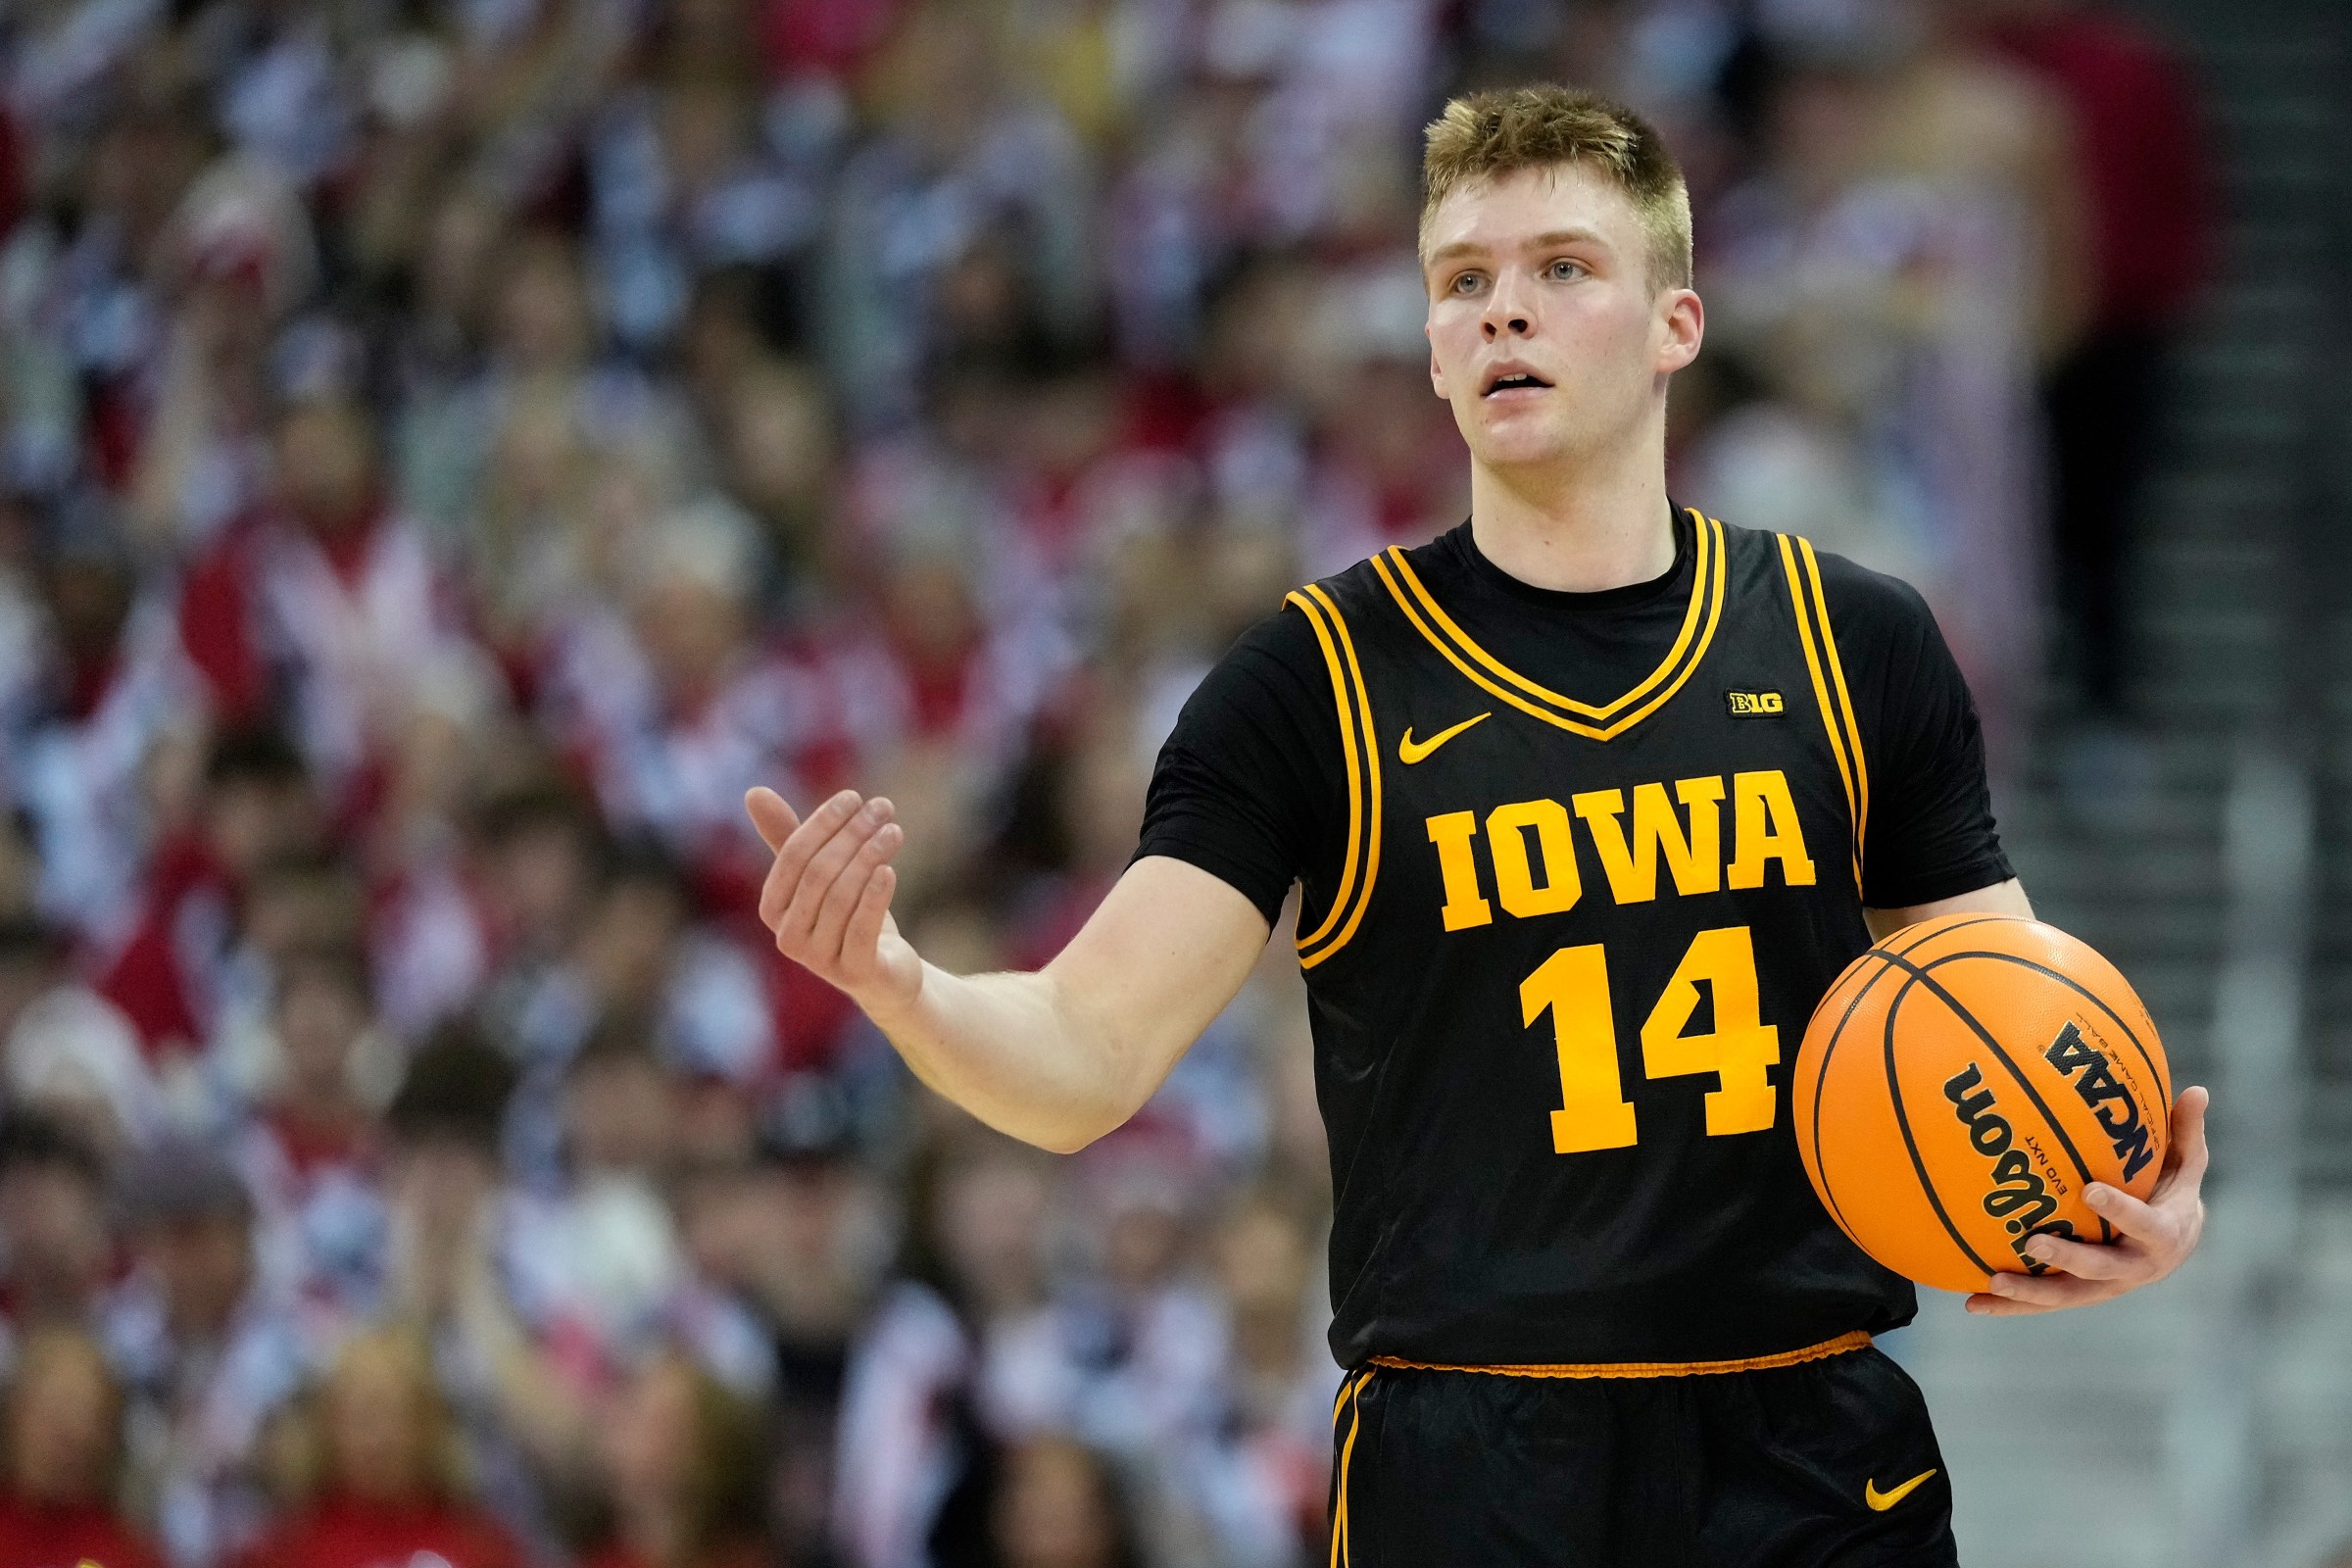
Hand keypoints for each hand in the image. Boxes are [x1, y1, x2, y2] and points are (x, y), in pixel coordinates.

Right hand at [746, 786, 921, 1017]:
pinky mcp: (854, 973)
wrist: (885, 973)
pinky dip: (875, 896)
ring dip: (870, 856)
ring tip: (893, 831)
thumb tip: (753, 792)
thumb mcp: (820, 875)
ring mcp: (819, 959)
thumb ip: (790, 838)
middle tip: (882, 808)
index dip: (822, 823)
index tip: (853, 797)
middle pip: (819, 874)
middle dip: (852, 835)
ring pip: (842, 897)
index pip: (793, 856)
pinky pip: (861, 928)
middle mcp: (788, 937)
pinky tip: (890, 870)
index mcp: (773, 909)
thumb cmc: (848, 915)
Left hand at [1965, 1085, 2209, 1315]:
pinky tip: (1971, 1301)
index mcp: (2162, 1235)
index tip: (2090, 1191)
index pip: (2143, 1224)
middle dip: (2067, 1258)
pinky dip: (2010, 1305)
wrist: (2174, 1246)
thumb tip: (2197, 1089)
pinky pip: (2044, 1301)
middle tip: (2033, 1241)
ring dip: (2029, 1293)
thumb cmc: (2173, 1193)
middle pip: (2099, 1269)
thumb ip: (2185, 1131)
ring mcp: (2106, 1286)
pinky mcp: (2081, 1293)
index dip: (2119, 1210)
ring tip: (1992, 1283)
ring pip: (2066, 1296)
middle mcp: (2134, 1268)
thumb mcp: (2186, 1164)